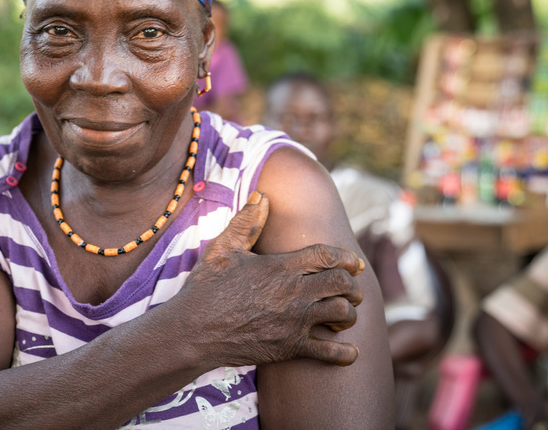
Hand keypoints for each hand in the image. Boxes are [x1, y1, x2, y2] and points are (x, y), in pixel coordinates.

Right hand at [178, 191, 364, 368]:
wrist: (193, 331)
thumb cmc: (206, 288)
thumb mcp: (222, 249)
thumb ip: (246, 222)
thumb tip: (262, 196)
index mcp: (280, 267)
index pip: (326, 255)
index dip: (346, 257)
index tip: (354, 263)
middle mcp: (293, 293)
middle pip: (343, 284)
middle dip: (352, 285)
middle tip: (350, 289)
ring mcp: (294, 322)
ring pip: (342, 314)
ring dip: (349, 314)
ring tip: (343, 315)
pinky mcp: (291, 348)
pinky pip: (330, 353)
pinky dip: (346, 352)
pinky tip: (349, 350)